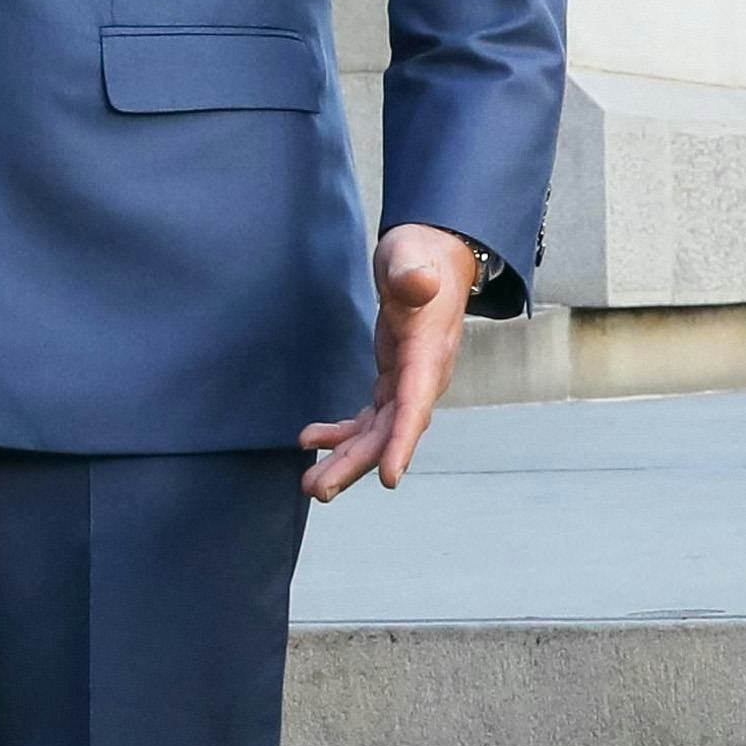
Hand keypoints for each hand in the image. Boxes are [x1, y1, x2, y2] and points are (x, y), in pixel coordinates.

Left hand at [299, 224, 478, 502]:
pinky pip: (370, 418)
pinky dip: (342, 432)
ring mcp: (409, 381)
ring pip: (379, 432)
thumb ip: (413, 274)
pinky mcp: (394, 379)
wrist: (434, 255)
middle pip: (391, 431)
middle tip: (317, 490)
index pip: (416, 405)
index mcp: (428, 354)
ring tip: (310, 485)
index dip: (401, 443)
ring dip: (346, 459)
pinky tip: (310, 440)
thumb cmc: (421, 255)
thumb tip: (419, 284)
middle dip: (357, 463)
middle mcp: (423, 376)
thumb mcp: (413, 256)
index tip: (388, 478)